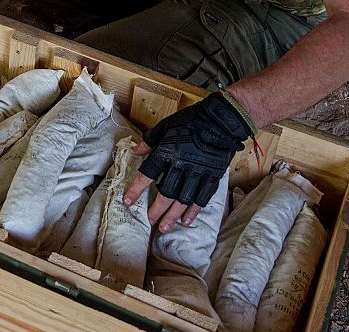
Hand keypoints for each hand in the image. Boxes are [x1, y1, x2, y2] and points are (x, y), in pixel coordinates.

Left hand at [122, 92, 250, 233]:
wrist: (220, 121)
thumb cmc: (190, 121)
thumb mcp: (165, 126)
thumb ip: (149, 141)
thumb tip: (133, 152)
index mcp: (167, 152)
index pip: (147, 174)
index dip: (136, 190)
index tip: (128, 202)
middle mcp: (181, 165)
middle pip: (166, 193)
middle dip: (157, 209)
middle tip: (150, 221)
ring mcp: (198, 172)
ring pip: (184, 199)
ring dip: (173, 215)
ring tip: (165, 228)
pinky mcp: (212, 176)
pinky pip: (202, 198)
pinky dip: (193, 211)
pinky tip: (186, 221)